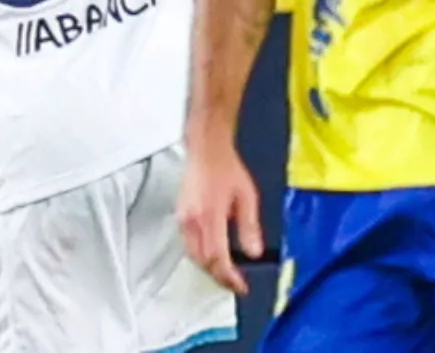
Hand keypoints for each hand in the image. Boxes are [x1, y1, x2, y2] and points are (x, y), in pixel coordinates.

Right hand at [176, 143, 262, 295]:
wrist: (206, 149)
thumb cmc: (226, 167)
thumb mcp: (248, 196)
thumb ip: (250, 227)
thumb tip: (254, 252)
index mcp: (210, 215)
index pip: (217, 257)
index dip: (229, 277)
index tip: (240, 285)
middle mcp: (193, 220)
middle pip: (203, 261)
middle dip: (219, 276)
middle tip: (235, 283)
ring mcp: (183, 219)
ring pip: (193, 256)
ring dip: (209, 268)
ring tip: (226, 273)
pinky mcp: (180, 216)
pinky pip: (188, 245)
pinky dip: (200, 256)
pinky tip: (211, 255)